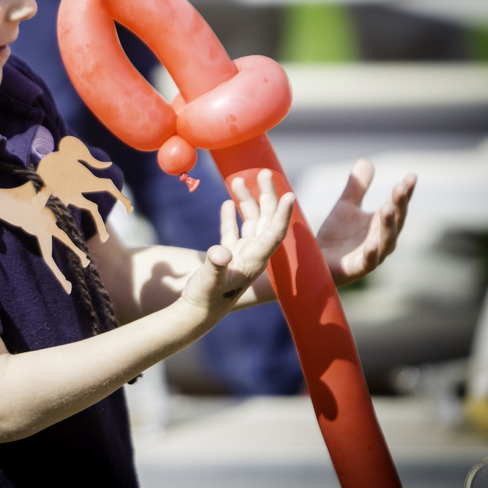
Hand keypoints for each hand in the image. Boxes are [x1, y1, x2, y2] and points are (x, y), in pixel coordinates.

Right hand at [181, 169, 294, 317]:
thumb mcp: (208, 281)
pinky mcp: (229, 258)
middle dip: (268, 197)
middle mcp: (253, 256)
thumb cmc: (204, 299)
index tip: (290, 195)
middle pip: (266, 222)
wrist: (197, 314)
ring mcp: (242, 256)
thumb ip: (215, 265)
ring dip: (246, 201)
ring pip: (250, 223)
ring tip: (238, 179)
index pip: (275, 234)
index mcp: (255, 261)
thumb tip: (221, 252)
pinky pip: (233, 232)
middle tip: (266, 172)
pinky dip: (231, 217)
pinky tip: (226, 203)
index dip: (283, 215)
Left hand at [316, 158, 416, 285]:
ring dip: (388, 225)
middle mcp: (382, 238)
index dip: (405, 192)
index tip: (411, 176)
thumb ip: (357, 188)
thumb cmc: (336, 235)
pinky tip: (373, 245)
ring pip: (386, 240)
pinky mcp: (358, 268)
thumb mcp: (346, 206)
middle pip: (395, 220)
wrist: (316, 260)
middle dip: (399, 204)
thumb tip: (366, 161)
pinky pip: (368, 262)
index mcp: (380, 223)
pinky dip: (372, 254)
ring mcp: (372, 254)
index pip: (397, 205)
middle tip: (401, 187)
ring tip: (387, 208)